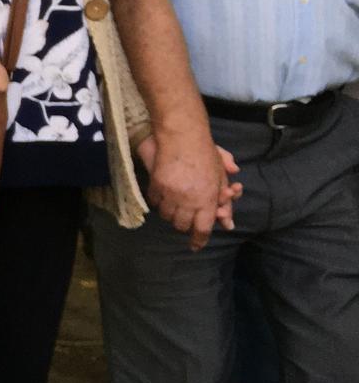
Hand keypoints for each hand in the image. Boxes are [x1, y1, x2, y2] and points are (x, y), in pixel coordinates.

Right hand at [136, 133, 240, 249]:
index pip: (203, 228)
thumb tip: (228, 223)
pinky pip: (155, 203)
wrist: (182, 137)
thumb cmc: (205, 154)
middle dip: (184, 225)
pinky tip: (162, 197)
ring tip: (174, 206)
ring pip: (167, 216)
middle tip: (185, 219)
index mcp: (208, 199)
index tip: (196, 246)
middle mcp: (189, 200)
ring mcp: (171, 194)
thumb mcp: (220, 176)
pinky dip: (159, 203)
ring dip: (171, 214)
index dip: (199, 240)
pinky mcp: (156, 186)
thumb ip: (224, 199)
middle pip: (182, 225)